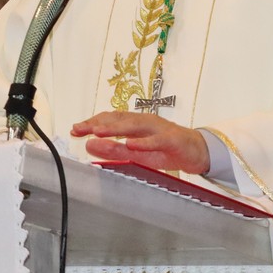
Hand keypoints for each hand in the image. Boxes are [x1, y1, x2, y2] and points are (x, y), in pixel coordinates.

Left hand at [71, 111, 209, 173]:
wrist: (196, 152)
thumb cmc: (165, 150)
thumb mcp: (136, 153)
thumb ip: (114, 150)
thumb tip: (89, 145)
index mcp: (136, 123)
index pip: (111, 119)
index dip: (92, 122)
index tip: (75, 128)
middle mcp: (145, 122)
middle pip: (119, 119)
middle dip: (98, 123)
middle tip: (80, 129)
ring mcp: (159, 129)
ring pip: (135, 126)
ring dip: (116, 128)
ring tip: (98, 131)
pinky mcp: (171, 139)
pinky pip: (156, 140)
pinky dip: (143, 142)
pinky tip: (131, 144)